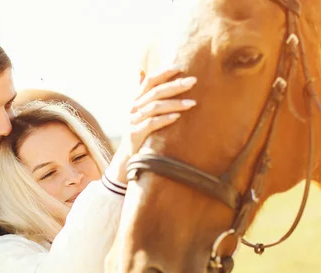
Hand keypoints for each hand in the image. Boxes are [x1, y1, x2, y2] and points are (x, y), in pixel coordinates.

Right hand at [107, 65, 197, 182]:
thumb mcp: (139, 111)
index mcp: (136, 100)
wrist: (126, 157)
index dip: (163, 73)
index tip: (180, 67)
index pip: (149, 81)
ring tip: (192, 103)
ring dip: (175, 104)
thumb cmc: (138, 132)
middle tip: (193, 81)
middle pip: (155, 92)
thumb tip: (141, 71)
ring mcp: (133, 121)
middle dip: (175, 85)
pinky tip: (178, 117)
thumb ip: (141, 92)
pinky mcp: (135, 134)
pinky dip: (165, 119)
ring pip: (154, 107)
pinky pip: (151, 124)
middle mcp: (133, 108)